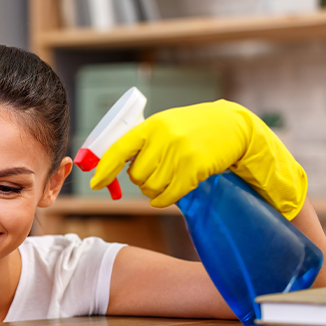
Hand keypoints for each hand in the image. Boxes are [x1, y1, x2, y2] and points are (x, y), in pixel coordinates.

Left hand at [90, 100, 306, 219]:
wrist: (230, 126)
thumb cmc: (191, 128)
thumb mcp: (163, 126)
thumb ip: (141, 143)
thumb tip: (112, 165)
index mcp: (151, 126)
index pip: (119, 150)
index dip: (105, 169)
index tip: (95, 183)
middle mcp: (163, 139)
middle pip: (136, 176)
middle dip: (140, 180)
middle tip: (152, 173)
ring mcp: (180, 154)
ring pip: (151, 188)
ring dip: (153, 190)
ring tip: (166, 178)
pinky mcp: (194, 170)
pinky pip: (167, 196)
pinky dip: (163, 200)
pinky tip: (168, 193)